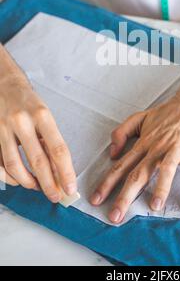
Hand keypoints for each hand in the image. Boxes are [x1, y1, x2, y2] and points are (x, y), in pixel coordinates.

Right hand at [0, 72, 76, 201]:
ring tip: (38, 188)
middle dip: (49, 184)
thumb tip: (58, 170)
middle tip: (56, 196)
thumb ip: (49, 140)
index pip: (58, 149)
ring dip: (28, 183)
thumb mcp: (44, 115)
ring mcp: (4, 128)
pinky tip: (19, 180)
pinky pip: (0, 164)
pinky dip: (10, 177)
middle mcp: (22, 121)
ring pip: (15, 166)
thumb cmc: (28, 102)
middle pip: (38, 161)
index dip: (65, 172)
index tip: (71, 187)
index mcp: (42, 115)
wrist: (3, 84)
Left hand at [90, 80, 179, 223]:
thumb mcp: (140, 117)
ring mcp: (177, 149)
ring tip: (154, 207)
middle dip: (125, 196)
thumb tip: (112, 153)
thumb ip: (121, 132)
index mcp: (144, 142)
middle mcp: (158, 148)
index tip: (95, 200)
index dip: (107, 183)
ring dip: (161, 188)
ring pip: (167, 170)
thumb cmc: (166, 113)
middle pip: (139, 173)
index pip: (122, 165)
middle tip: (115, 216)